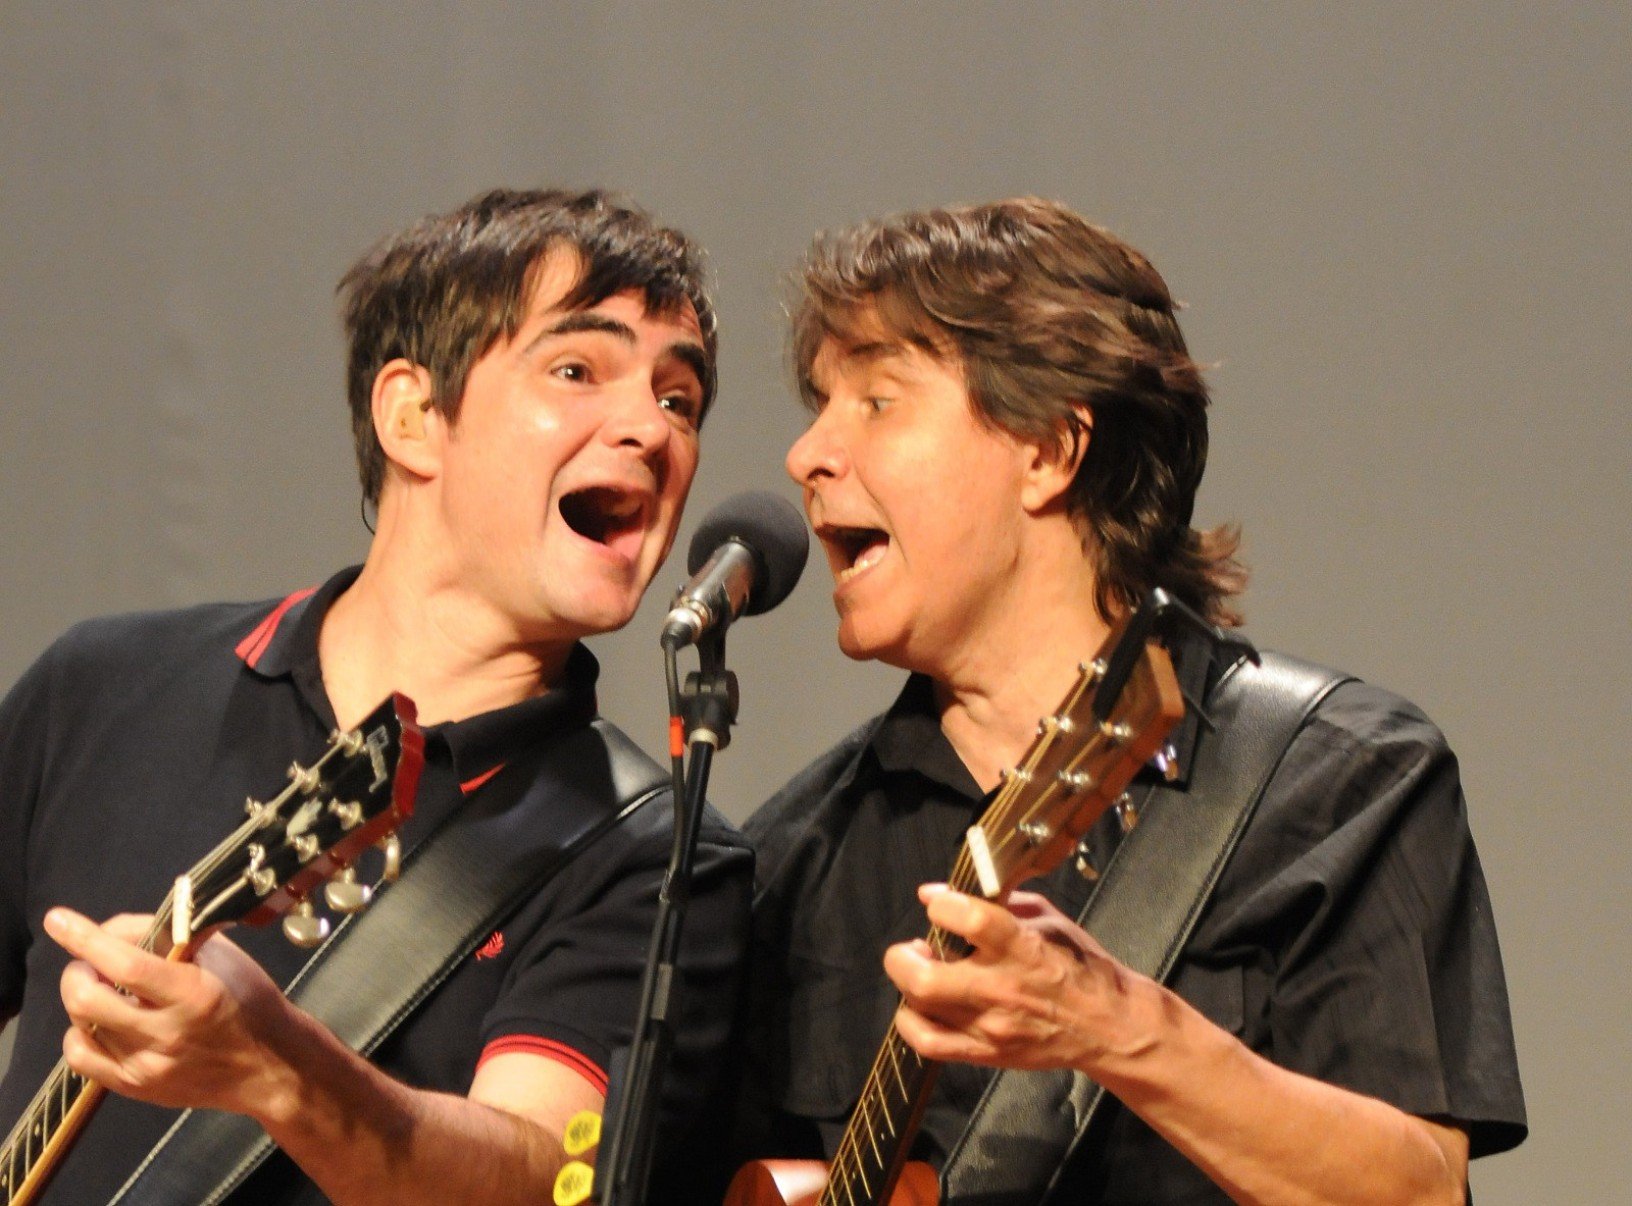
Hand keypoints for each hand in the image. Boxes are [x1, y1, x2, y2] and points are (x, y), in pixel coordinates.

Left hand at [46, 907, 295, 1117]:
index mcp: (195, 994)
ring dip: (84, 997)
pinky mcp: (135, 1087)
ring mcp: (146, 1066)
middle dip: (79, 969)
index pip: (126, 965)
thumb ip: (170, 938)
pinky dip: (80, 1032)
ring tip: (106, 990)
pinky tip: (100, 1022)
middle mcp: (166, 1033)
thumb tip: (111, 932)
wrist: (267, 1065)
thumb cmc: (249, 999)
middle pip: (87, 999)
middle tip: (95, 962)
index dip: (86, 939)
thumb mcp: (223, 955)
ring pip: (80, 1024)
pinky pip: (80, 1057)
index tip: (58, 920)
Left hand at [882, 884, 1160, 1072]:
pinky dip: (910, 1022)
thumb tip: (938, 893)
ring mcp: (991, 1026)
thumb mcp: (1049, 919)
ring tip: (920, 971)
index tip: (940, 904)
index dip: (942, 905)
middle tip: (915, 946)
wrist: (1110, 1027)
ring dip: (908, 983)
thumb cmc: (1080, 966)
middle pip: (926, 977)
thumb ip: (996, 901)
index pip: (968, 919)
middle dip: (904, 956)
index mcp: (1023, 948)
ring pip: (921, 1008)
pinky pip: (929, 1044)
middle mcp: (1001, 989)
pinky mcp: (987, 1053)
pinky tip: (918, 1006)